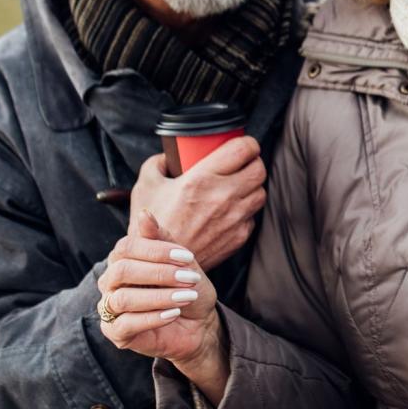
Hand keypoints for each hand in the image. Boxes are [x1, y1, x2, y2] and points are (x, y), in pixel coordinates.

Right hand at [97, 211, 228, 398]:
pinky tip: (174, 314)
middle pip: (122, 271)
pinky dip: (153, 318)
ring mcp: (109, 308)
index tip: (188, 257)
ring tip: (186, 297)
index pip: (126, 247)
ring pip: (123, 298)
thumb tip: (144, 214)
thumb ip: (162, 239)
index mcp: (123, 259)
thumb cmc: (187, 287)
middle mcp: (110, 282)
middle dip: (160, 273)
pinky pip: (125, 324)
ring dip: (160, 297)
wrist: (199, 323)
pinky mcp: (115, 333)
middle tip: (189, 279)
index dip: (157, 251)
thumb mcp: (182, 262)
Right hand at [130, 136, 265, 269]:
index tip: (242, 144)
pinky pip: (253, 215)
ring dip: (252, 185)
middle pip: (259, 169)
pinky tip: (231, 208)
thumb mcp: (146, 187)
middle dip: (253, 162)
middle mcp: (223, 197)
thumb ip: (157, 164)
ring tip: (238, 184)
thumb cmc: (153, 225)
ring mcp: (234, 217)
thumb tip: (169, 155)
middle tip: (242, 162)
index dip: (247, 143)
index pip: (242, 149)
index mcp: (201, 179)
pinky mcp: (239, 235)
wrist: (160, 265)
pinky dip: (246, 209)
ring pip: (261, 191)